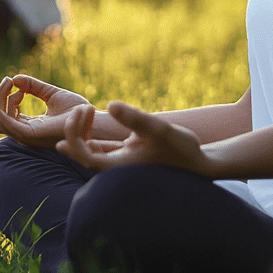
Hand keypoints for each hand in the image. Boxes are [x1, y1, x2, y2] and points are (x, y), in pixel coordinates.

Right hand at [0, 74, 90, 147]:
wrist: (91, 119)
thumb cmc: (76, 110)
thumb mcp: (51, 94)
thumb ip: (34, 87)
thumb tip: (15, 78)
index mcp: (31, 125)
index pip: (6, 114)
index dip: (2, 98)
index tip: (11, 80)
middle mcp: (27, 133)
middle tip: (3, 81)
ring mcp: (28, 136)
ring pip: (1, 122)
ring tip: (6, 83)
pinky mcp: (32, 135)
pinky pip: (10, 127)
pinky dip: (1, 116)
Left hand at [57, 101, 210, 175]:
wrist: (198, 162)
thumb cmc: (180, 147)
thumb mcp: (158, 129)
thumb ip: (135, 118)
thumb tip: (110, 105)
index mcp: (117, 165)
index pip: (82, 154)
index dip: (74, 132)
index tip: (85, 109)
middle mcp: (115, 167)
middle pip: (80, 154)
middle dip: (74, 129)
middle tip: (83, 107)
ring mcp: (120, 162)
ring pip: (89, 151)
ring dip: (82, 131)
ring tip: (84, 110)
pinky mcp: (127, 156)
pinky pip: (101, 148)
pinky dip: (92, 134)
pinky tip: (88, 120)